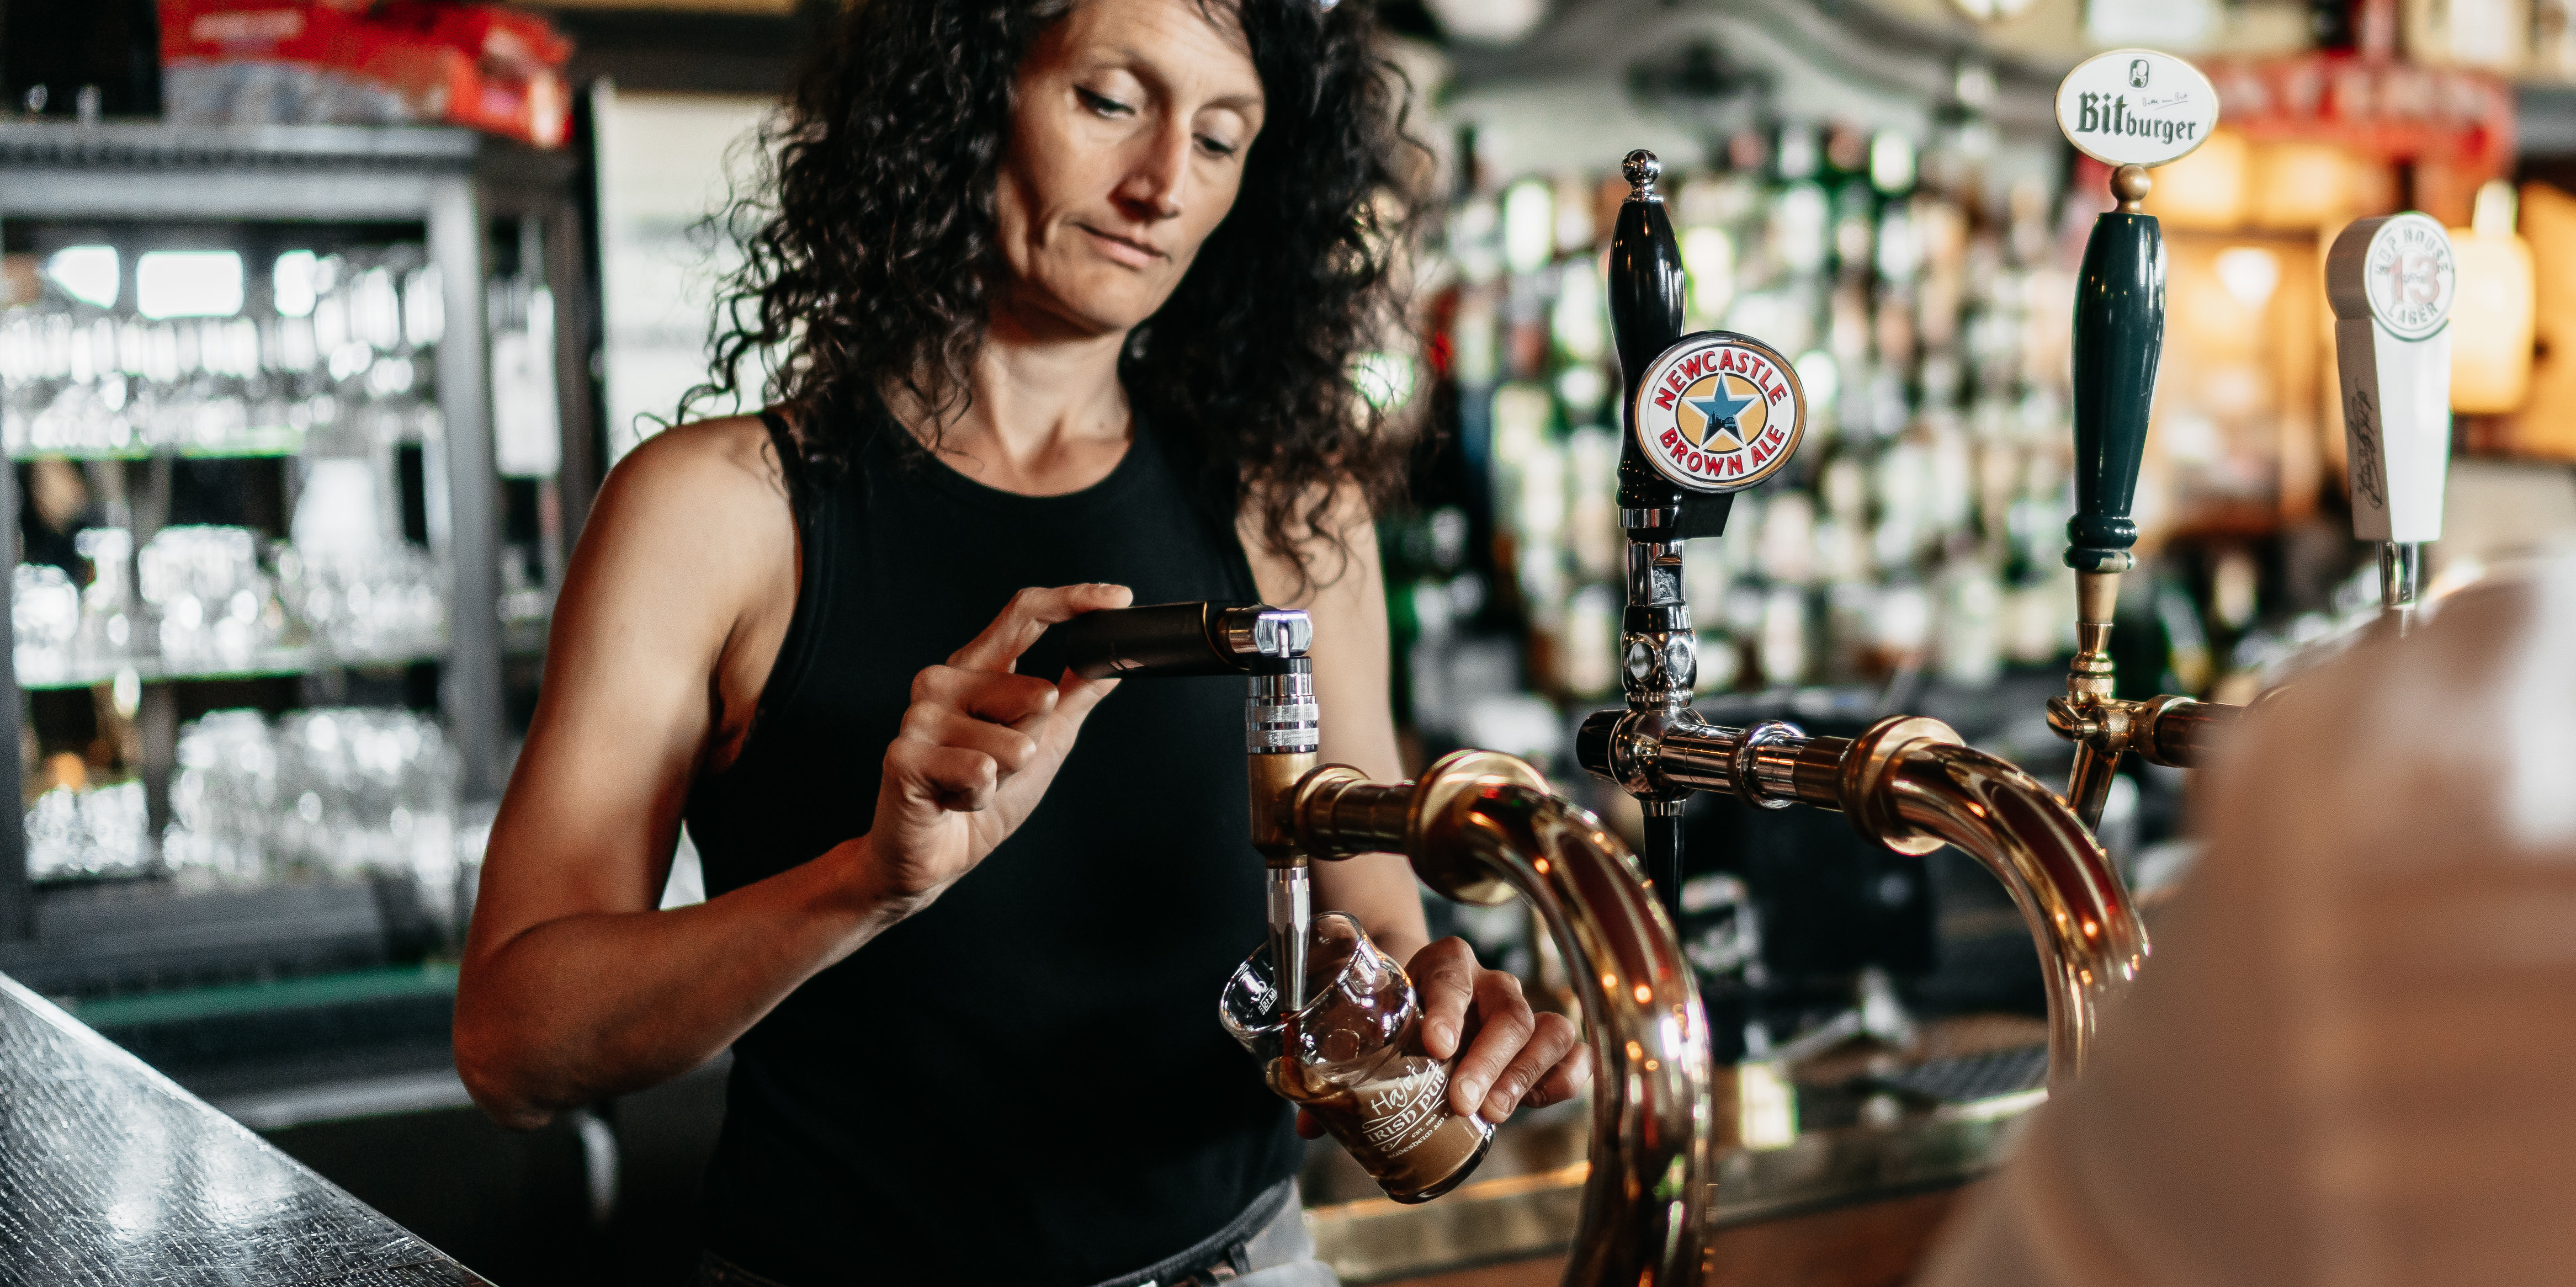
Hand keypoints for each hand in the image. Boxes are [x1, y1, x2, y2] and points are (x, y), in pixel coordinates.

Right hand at [863, 583, 1131, 910]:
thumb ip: (1075, 697)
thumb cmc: (980, 797)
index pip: (1024, 615)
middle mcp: (942, 682)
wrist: (933, 858)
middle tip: (998, 768)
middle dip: (1035, 742)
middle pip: (1037, 692)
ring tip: (972, 786)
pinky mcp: (904, 756)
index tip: (1120, 598)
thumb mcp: (1044, 742)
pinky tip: (954, 802)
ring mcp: (919, 717)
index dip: (1073, 601)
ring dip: (1006, 777)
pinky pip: (981, 773)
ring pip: (1015, 742)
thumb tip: (1113, 659)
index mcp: (975, 669)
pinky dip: (981, 798)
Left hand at [1291, 936, 1591, 1137]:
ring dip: (1522, 1073)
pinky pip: (1572, 1051)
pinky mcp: (1542, 1042)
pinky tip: (1541, 1100)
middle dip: (1488, 1057)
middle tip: (1462, 1100)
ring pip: (1545, 1029)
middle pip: (1508, 1008)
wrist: (1426, 994)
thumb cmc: (1395, 1013)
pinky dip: (1564, 1076)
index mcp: (1442, 965)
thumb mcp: (1369, 1026)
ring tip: (1492, 1112)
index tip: (1435, 1045)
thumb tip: (1308, 1124)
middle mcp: (1488, 982)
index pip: (1452, 973)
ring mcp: (1520, 1010)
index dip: (1448, 1007)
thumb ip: (1340, 1069)